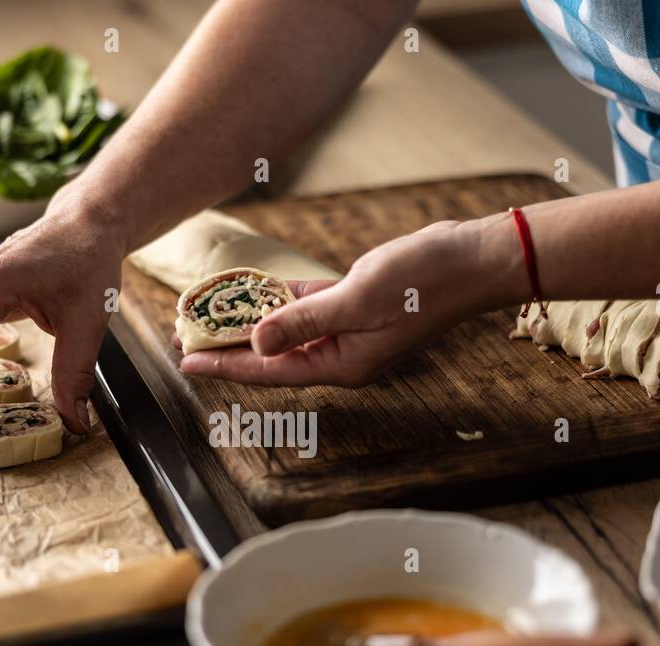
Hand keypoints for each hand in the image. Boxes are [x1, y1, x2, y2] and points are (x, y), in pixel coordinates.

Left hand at [179, 218, 518, 385]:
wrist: (472, 261)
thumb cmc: (422, 281)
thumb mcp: (356, 299)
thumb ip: (304, 320)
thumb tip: (259, 341)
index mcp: (342, 363)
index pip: (270, 370)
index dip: (226, 364)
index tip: (187, 360)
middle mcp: (342, 354)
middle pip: (273, 355)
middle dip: (231, 345)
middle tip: (187, 335)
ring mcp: (351, 332)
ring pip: (289, 330)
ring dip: (254, 321)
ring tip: (213, 313)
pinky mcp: (358, 306)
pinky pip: (311, 309)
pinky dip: (286, 301)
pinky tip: (259, 291)